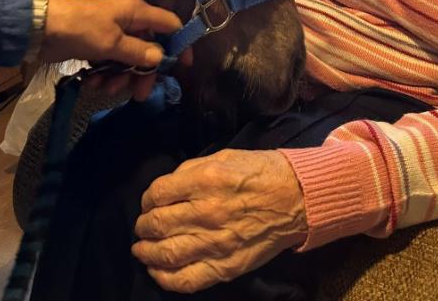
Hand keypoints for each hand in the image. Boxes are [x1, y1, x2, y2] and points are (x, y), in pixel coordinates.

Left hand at [40, 0, 189, 101]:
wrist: (40, 28)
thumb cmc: (81, 29)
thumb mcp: (113, 43)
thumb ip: (140, 52)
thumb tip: (162, 58)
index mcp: (137, 10)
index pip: (170, 24)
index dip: (180, 44)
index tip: (182, 67)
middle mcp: (129, 19)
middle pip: (149, 47)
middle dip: (143, 72)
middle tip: (139, 94)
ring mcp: (112, 32)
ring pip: (129, 59)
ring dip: (120, 77)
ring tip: (105, 89)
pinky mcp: (97, 44)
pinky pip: (110, 62)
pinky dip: (105, 74)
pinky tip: (92, 83)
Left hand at [132, 149, 306, 292]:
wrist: (296, 198)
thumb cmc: (261, 172)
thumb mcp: (224, 156)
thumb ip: (192, 170)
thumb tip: (168, 188)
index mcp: (206, 179)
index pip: (158, 193)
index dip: (146, 199)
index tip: (148, 202)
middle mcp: (207, 211)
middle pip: (157, 223)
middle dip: (143, 225)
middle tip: (142, 225)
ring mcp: (216, 242)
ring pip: (166, 253)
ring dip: (146, 252)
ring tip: (141, 248)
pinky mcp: (226, 266)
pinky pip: (187, 279)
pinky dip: (165, 278)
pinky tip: (157, 271)